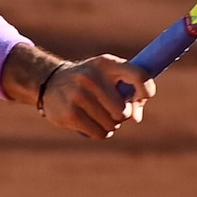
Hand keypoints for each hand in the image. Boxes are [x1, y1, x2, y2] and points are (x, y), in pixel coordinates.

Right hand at [39, 54, 154, 138]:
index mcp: (106, 63)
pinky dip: (99, 132)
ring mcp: (78, 95)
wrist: (49, 82)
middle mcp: (91, 77)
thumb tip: (136, 119)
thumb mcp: (108, 77)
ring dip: (110, 125)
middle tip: (111, 110)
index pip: (138, 75)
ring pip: (112, 124)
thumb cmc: (90, 82)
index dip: (146, 90)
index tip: (143, 97)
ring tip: (98, 115)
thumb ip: (130, 94)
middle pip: (124, 111)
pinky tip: (90, 123)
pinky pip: (99, 133)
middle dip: (122, 115)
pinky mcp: (70, 113)